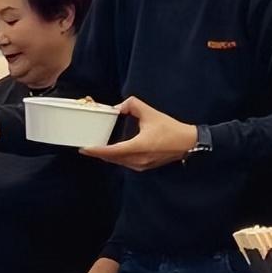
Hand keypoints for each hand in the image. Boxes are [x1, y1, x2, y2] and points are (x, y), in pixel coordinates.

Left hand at [81, 97, 196, 169]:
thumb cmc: (170, 129)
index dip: (96, 151)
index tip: (84, 148)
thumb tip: (119, 106)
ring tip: (96, 148)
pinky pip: (124, 163)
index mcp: (138, 147)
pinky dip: (116, 157)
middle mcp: (137, 159)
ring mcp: (140, 165)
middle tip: (86, 146)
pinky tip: (112, 152)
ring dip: (106, 156)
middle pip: (111, 158)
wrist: (188, 143)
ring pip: (117, 162)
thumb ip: (133, 105)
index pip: (111, 151)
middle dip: (98, 153)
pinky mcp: (143, 167)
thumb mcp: (151, 113)